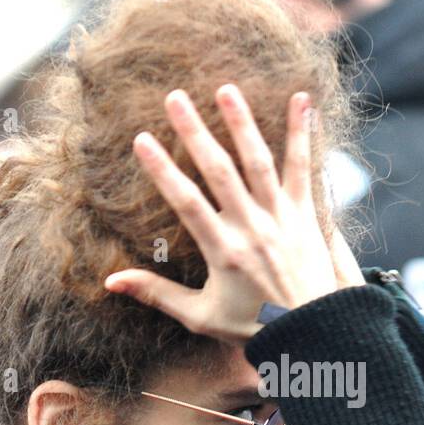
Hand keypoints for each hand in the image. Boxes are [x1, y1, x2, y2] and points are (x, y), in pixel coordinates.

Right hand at [104, 85, 344, 343]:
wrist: (313, 335)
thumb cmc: (254, 328)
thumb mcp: (200, 317)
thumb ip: (157, 294)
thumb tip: (110, 282)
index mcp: (223, 252)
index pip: (186, 203)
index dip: (163, 171)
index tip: (141, 140)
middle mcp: (252, 228)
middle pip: (219, 172)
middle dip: (195, 133)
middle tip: (175, 97)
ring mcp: (281, 218)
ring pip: (259, 162)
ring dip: (242, 123)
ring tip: (225, 90)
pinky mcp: (306, 215)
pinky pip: (303, 168)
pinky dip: (302, 133)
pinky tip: (302, 98)